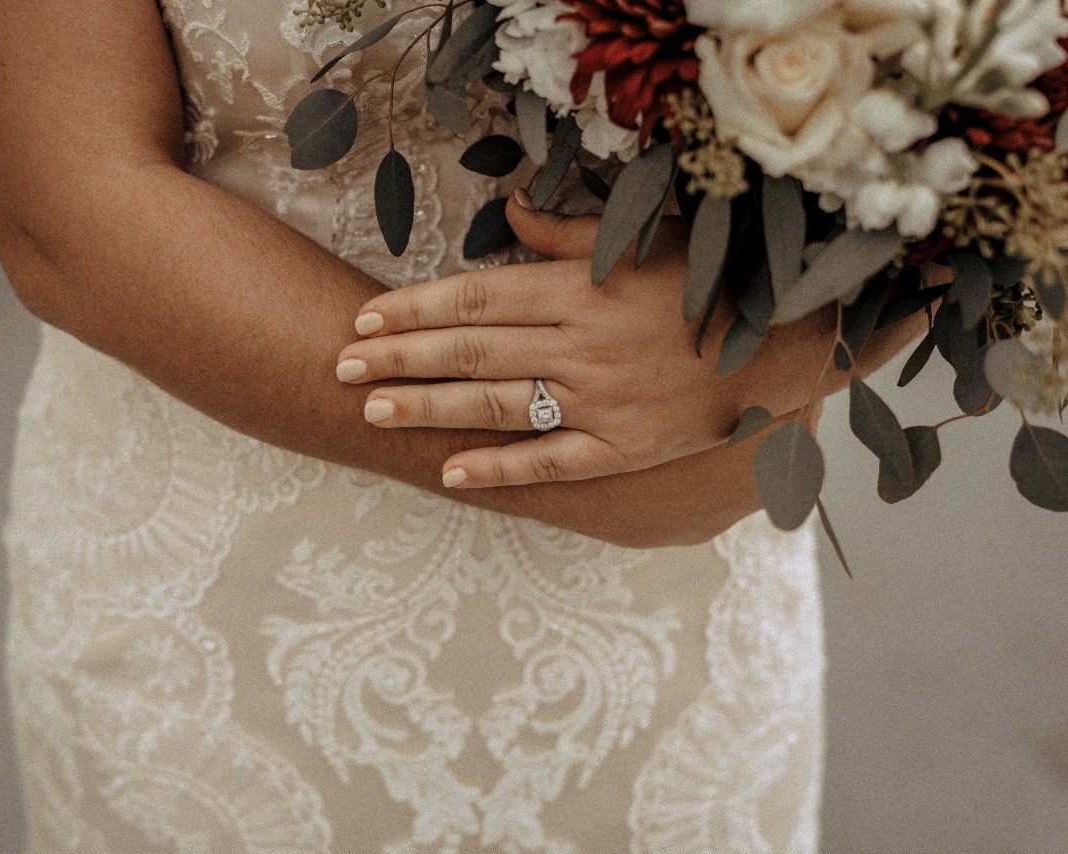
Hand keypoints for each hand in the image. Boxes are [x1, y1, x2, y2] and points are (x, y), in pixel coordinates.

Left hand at [335, 193, 838, 488]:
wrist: (785, 346)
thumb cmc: (708, 286)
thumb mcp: (642, 242)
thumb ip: (568, 233)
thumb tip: (508, 210)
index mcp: (579, 291)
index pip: (477, 297)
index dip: (417, 309)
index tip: (367, 318)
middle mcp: (580, 346)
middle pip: (471, 351)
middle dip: (400, 357)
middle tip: (342, 363)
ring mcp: (599, 402)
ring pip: (497, 405)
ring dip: (430, 408)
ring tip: (373, 410)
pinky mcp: (622, 448)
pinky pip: (551, 462)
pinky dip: (499, 469)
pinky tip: (450, 472)